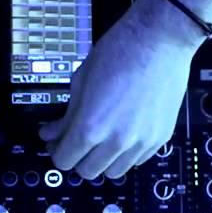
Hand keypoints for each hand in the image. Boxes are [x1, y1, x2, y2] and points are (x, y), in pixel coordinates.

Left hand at [39, 0, 203, 178]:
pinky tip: (121, 135)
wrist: (160, 40)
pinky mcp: (160, 137)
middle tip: (75, 141)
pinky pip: (137, 161)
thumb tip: (51, 133)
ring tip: (101, 140)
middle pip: (87, 172)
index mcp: (91, 126)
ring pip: (113, 172)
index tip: (56, 143)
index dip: (57, 152)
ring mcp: (141, 142)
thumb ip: (67, 115)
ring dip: (102, 160)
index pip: (64, 161)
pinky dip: (125, 155)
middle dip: (77, 158)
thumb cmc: (120, 51)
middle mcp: (116, 141)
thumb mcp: (81, 81)